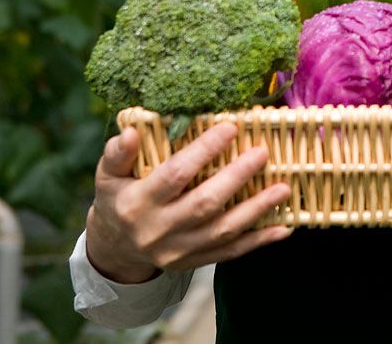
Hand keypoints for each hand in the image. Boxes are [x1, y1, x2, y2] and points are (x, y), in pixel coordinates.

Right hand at [85, 123, 290, 282]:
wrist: (116, 248)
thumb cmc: (118, 198)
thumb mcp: (108, 174)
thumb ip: (118, 153)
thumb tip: (130, 132)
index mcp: (138, 203)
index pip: (174, 174)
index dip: (203, 151)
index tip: (231, 128)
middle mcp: (158, 230)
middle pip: (204, 204)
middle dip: (237, 177)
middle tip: (263, 153)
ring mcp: (178, 251)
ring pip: (223, 231)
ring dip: (256, 210)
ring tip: (283, 188)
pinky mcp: (193, 262)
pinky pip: (230, 253)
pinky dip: (259, 241)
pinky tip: (283, 227)